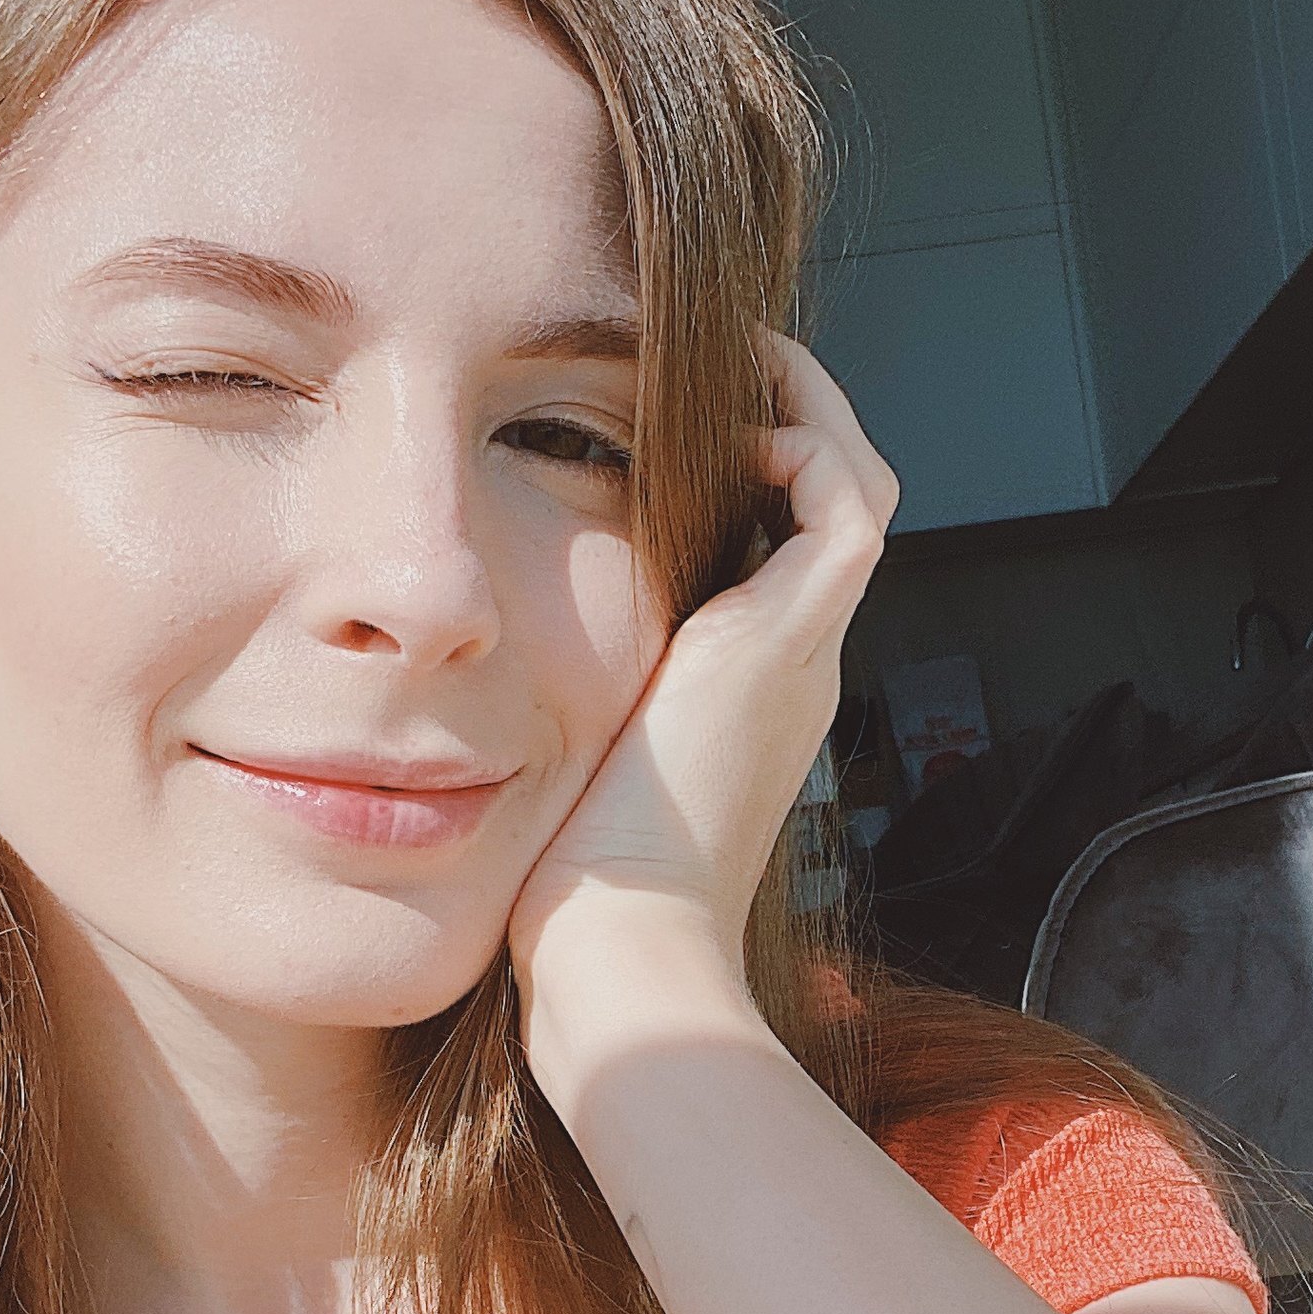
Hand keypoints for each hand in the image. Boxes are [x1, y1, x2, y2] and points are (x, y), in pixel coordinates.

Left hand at [508, 332, 896, 1086]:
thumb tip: (457, 669)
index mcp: (745, 697)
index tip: (659, 419)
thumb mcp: (555, 777)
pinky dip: (806, 442)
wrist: (625, 956)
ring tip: (736, 357)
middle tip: (708, 361)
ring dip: (802, 409)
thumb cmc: (571, 901)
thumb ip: (543, 711)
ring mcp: (805, 654)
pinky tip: (735, 423)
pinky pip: (847, 505)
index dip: (737, 476)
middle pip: (826, 508)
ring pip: (855, 489)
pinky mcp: (794, 642)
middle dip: (777, 421)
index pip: (773, 555)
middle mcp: (793, 667)